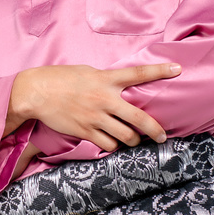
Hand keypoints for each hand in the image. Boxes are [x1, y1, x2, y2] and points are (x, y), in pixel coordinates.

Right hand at [12, 62, 180, 152]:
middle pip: (139, 118)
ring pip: (126, 136)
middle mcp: (104, 99)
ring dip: (132, 140)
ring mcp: (95, 117)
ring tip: (133, 139)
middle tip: (162, 135)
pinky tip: (111, 142)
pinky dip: (112, 145)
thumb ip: (106, 80)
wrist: (35, 92)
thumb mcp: (87, 72)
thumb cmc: (60, 78)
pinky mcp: (85, 131)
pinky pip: (108, 144)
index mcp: (106, 79)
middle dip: (155, 129)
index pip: (138, 73)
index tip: (178, 69)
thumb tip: (119, 87)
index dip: (160, 71)